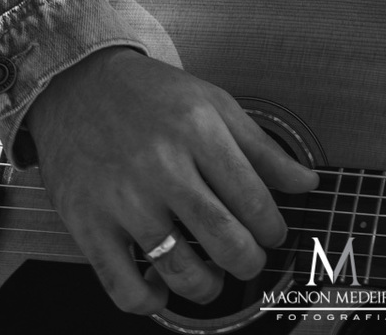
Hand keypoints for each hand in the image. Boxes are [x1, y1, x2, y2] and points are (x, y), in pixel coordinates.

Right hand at [26, 47, 317, 312]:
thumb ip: (261, 147)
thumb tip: (307, 183)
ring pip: (180, 270)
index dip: (272, 229)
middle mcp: (162, 165)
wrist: (78, 83)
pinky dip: (150, 301)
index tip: (272, 234)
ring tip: (212, 277)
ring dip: (207, 287)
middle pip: (224, 240)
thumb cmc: (151, 95)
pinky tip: (161, 288)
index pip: (254, 200)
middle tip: (248, 259)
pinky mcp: (88, 223)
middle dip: (248, 262)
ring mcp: (123, 198)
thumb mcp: (213, 102)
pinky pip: (124, 287)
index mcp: (198, 130)